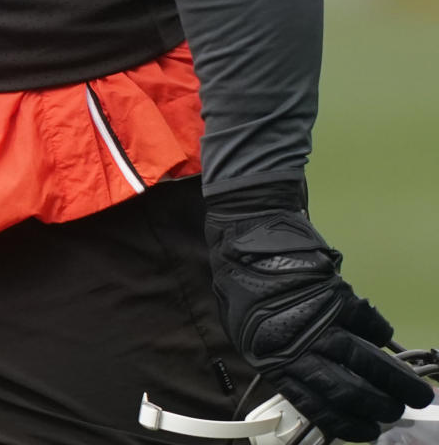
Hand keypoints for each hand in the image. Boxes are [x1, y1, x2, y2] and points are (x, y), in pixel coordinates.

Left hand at [205, 189, 433, 440]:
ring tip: (414, 392)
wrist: (246, 230)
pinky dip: (380, 332)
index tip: (370, 431)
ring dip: (393, 379)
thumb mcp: (246, 332)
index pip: (318, 406)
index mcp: (271, 360)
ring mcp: (318, 318)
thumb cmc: (240, 280)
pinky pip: (366, 321)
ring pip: (363, 360)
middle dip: (379, 406)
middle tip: (399, 412)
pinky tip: (385, 339)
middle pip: (348, 389)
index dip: (348, 424)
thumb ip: (280, 362)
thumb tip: (316, 389)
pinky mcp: (334, 291)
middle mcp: (297, 345)